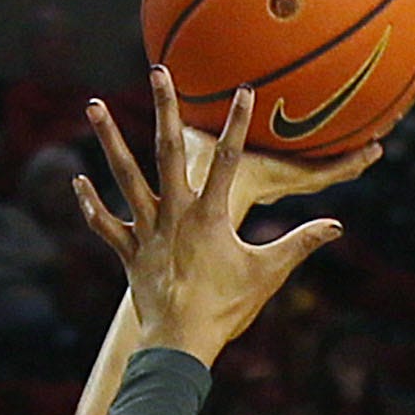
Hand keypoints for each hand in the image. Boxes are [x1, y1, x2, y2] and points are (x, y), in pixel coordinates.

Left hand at [76, 72, 344, 366]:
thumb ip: (301, 243)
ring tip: (94, 106)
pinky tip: (78, 180)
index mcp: (209, 215)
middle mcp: (173, 214)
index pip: (227, 160)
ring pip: (124, 177)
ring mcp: (146, 230)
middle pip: (166, 151)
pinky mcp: (127, 251)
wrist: (180, 343)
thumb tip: (336, 226)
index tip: (244, 89)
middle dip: (164, 108)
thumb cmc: (226, 308)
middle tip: (158, 71)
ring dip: (109, 140)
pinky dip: (91, 204)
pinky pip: (105, 224)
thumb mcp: (268, 273)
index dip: (237, 124)